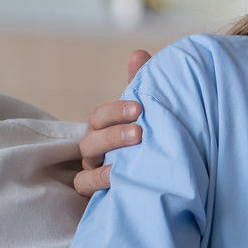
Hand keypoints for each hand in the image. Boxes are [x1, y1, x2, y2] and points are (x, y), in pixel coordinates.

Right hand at [73, 49, 151, 196]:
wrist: (160, 176)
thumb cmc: (149, 138)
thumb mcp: (147, 112)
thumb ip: (141, 85)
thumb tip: (138, 53)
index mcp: (105, 128)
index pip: (100, 116)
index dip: (116, 111)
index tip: (139, 107)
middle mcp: (96, 150)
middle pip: (91, 140)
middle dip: (114, 135)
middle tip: (139, 132)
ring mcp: (94, 172)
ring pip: (86, 165)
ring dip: (105, 161)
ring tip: (126, 160)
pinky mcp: (98, 194)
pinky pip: (87, 188)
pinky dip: (99, 182)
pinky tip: (119, 179)